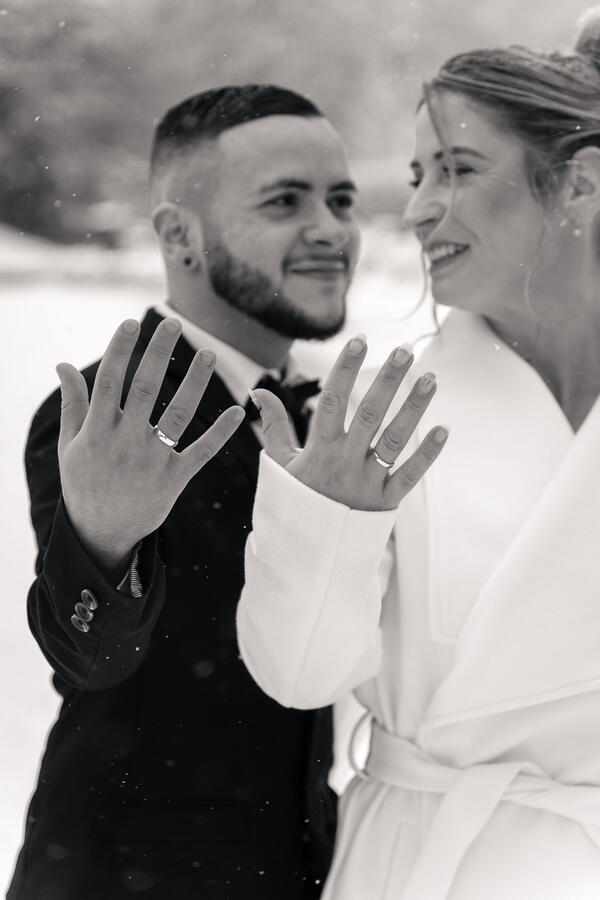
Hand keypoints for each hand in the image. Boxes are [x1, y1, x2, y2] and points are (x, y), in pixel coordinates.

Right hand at [56, 317, 244, 572]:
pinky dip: (220, 433)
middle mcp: (125, 442)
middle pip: (145, 389)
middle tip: (174, 324)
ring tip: (210, 354)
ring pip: (178, 414)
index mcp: (97, 431)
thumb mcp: (71, 445)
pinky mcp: (175, 479)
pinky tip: (238, 411)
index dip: (120, 350)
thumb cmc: (84, 483)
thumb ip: (72, 404)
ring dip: (195, 383)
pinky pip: (201, 452)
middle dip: (159, 354)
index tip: (131, 324)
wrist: (102, 533)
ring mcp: (152, 460)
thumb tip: (63, 365)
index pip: (110, 381)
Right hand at [251, 334, 446, 510]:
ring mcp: (367, 482)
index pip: (333, 400)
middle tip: (404, 350)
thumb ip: (274, 426)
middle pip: (369, 414)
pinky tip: (444, 430)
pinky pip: (409, 476)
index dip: (344, 369)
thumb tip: (257, 392)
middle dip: (387, 381)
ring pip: (394, 439)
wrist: (306, 554)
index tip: (358, 341)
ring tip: (430, 378)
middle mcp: (345, 462)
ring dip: (413, 408)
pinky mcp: (385, 502)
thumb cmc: (295, 503)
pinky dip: (427, 455)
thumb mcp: (280, 465)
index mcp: (319, 449)